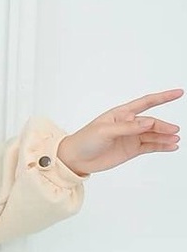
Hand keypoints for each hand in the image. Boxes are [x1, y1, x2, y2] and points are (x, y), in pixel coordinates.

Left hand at [57, 89, 182, 175]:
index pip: (146, 102)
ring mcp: (131, 137)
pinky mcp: (131, 150)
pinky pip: (150, 146)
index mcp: (120, 114)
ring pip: (153, 135)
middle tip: (174, 130)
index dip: (163, 97)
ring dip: (165, 137)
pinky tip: (171, 146)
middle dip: (163, 126)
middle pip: (151, 122)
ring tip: (175, 139)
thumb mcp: (104, 131)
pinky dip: (162, 146)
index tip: (179, 93)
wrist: (76, 159)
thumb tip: (147, 123)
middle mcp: (128, 124)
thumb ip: (127, 127)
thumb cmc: (85, 140)